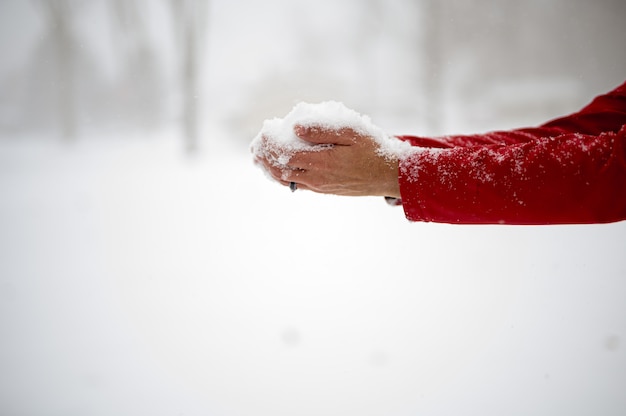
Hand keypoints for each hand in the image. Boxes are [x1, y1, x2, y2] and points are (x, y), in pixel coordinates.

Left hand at [255, 125, 400, 197]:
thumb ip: (322, 129)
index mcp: (321, 161)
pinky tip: (279, 171)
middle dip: (265, 157)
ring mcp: (319, 186)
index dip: (271, 143)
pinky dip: (283, 177)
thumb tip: (295, 126)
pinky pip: (297, 185)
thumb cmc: (373, 149)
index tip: (263, 131)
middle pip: (281, 168)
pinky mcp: (324, 190)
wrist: (389, 176)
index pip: (285, 152)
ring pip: (286, 180)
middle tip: (254, 146)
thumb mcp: (351, 132)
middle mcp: (316, 177)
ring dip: (270, 169)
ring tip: (259, 159)